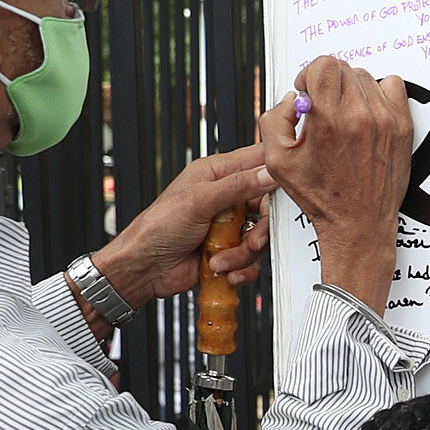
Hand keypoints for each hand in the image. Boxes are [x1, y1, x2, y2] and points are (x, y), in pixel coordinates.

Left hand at [84, 146, 276, 314]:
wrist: (145, 268)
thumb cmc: (157, 228)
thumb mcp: (198, 201)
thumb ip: (237, 185)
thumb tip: (269, 173)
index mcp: (216, 173)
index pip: (258, 161)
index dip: (275, 172)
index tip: (284, 189)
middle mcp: (226, 197)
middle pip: (267, 205)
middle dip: (262, 227)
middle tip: (252, 239)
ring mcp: (230, 225)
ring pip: (261, 235)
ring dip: (244, 252)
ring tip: (222, 257)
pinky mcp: (231, 250)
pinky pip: (253, 259)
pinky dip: (241, 268)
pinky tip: (223, 268)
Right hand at [260, 56, 411, 310]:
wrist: (359, 224)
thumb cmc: (320, 196)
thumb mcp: (278, 160)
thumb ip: (274, 119)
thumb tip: (292, 98)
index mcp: (329, 119)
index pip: (324, 64)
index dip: (310, 74)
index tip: (307, 93)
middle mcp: (361, 115)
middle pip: (343, 68)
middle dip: (328, 83)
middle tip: (323, 108)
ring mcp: (387, 120)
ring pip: (365, 77)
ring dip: (351, 89)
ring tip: (344, 115)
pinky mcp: (404, 127)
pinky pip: (393, 86)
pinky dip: (378, 92)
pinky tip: (366, 113)